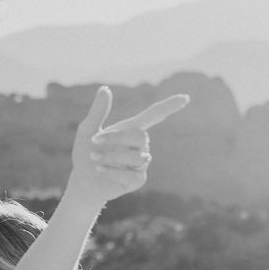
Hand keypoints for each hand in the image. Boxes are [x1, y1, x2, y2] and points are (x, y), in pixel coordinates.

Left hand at [66, 86, 188, 207]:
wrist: (82, 181)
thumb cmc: (85, 153)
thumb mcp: (87, 131)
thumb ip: (98, 111)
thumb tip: (105, 88)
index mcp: (129, 129)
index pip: (154, 116)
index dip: (169, 106)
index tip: (185, 98)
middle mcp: (139, 145)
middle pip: (141, 136)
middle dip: (116, 139)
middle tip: (94, 142)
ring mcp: (141, 163)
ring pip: (136, 157)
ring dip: (110, 157)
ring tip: (94, 159)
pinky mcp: (138, 180)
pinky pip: (132, 175)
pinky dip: (112, 171)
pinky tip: (100, 170)